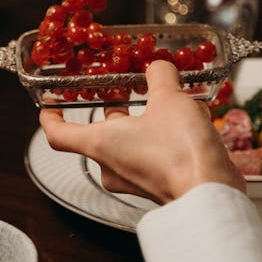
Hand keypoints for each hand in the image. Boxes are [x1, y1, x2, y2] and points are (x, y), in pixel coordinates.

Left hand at [40, 60, 245, 202]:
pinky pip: (155, 154)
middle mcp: (112, 165)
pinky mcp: (158, 184)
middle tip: (126, 87)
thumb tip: (159, 67)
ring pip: (133, 140)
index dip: (51, 117)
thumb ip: (160, 76)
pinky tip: (192, 118)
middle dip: (117, 107)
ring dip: (150, 118)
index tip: (51, 104)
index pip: (59, 135)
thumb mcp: (169, 98)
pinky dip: (168, 134)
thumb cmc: (179, 150)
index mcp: (100, 144)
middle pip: (102, 132)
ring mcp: (135, 178)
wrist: (210, 193)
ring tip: (174, 98)